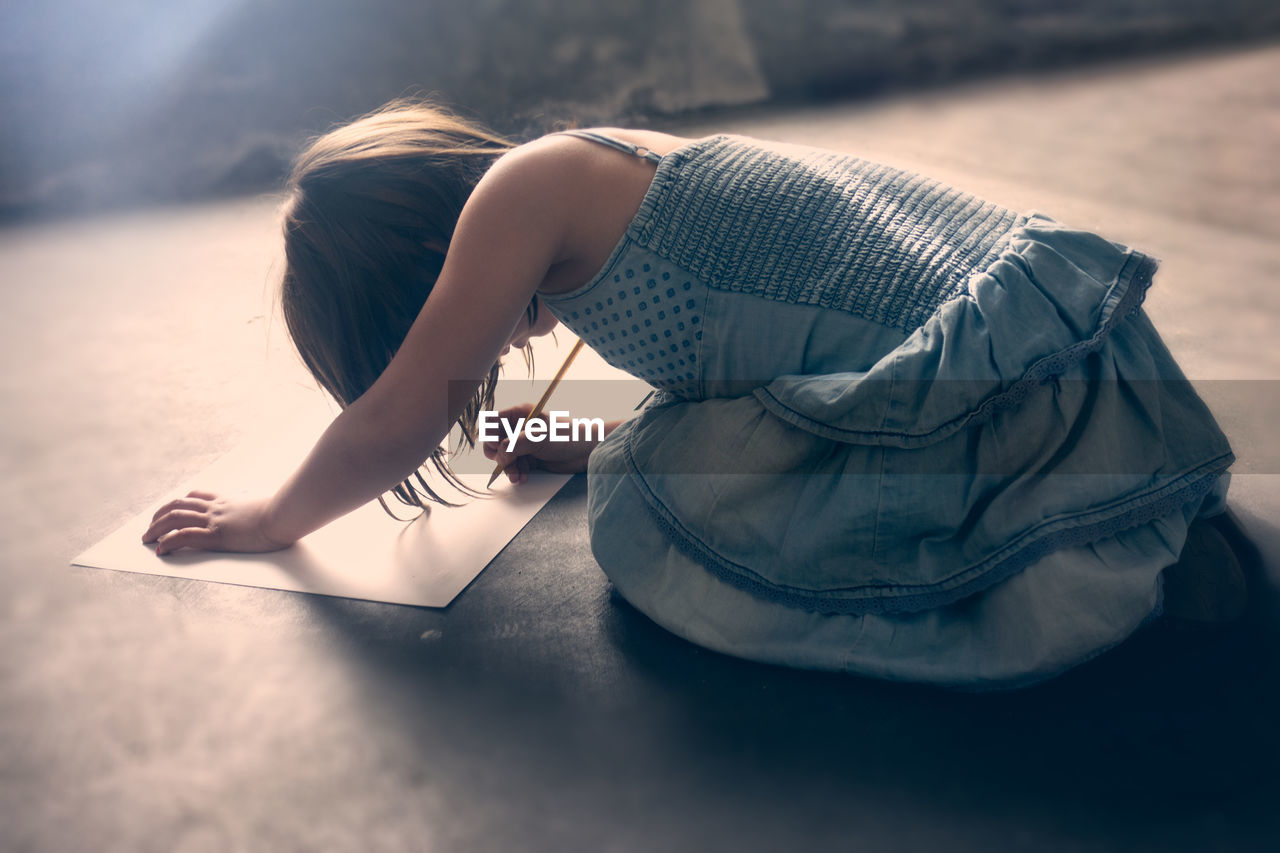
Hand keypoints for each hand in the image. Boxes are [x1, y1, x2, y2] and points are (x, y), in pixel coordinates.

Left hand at [142, 490, 292, 555]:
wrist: (284, 514)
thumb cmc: (282, 510)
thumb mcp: (266, 502)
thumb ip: (257, 501)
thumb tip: (262, 501)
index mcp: (228, 499)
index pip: (197, 495)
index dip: (181, 502)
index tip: (172, 509)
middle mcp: (216, 507)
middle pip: (179, 505)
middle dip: (160, 515)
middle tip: (150, 527)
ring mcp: (214, 519)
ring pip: (175, 518)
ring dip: (156, 528)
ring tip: (147, 539)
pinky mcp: (216, 535)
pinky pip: (184, 536)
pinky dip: (169, 542)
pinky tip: (161, 550)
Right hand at [482, 403, 603, 483]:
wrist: (587, 451)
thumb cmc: (567, 436)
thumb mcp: (538, 438)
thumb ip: (515, 446)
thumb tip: (498, 457)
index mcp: (520, 414)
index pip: (493, 422)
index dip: (490, 435)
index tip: (496, 447)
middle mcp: (519, 428)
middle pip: (495, 442)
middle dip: (498, 456)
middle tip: (505, 464)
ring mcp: (524, 444)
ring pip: (504, 457)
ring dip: (508, 468)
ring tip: (518, 476)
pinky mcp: (530, 458)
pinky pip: (515, 466)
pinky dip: (517, 473)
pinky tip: (523, 478)